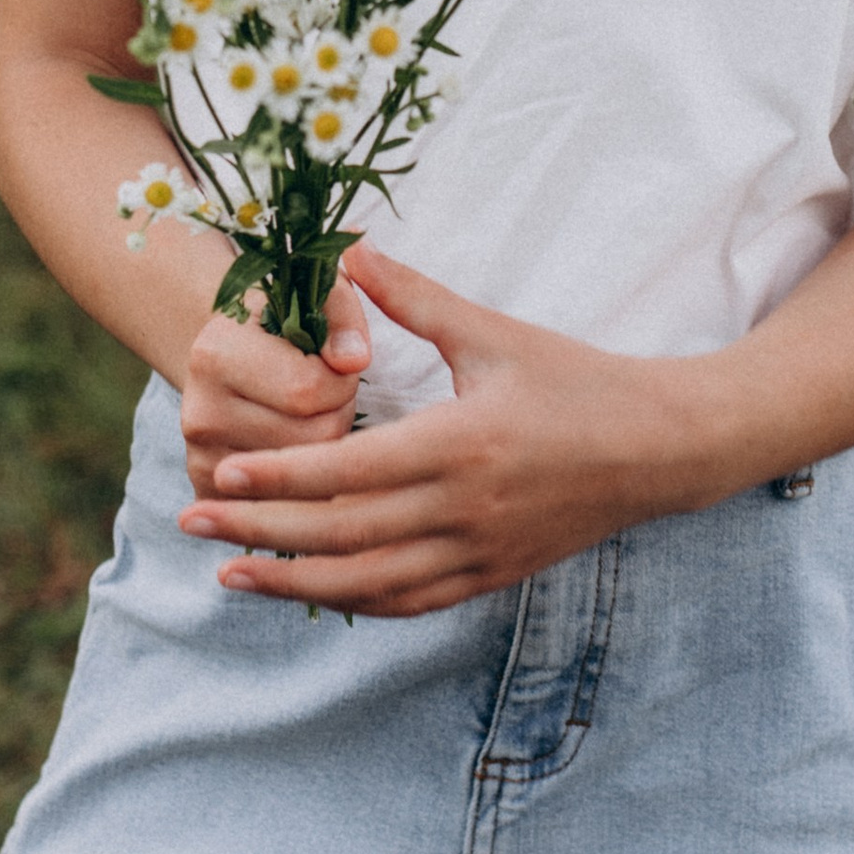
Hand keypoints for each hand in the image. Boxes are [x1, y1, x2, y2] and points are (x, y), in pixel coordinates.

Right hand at [177, 281, 369, 493]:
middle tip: (324, 392)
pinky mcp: (214, 496)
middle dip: (338, 414)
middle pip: (314, 439)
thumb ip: (340, 315)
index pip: (308, 390)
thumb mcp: (312, 296)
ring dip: (326, 447)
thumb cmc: (283, 323)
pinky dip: (307, 482)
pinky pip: (290, 505)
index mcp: (214, 355)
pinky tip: (295, 448)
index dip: (340, 379)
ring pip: (309, 477)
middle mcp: (198, 415)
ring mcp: (203, 462)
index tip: (332, 363)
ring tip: (308, 414)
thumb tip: (354, 359)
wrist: (227, 355)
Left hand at [179, 244, 703, 616]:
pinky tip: (310, 591)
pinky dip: (354, 601)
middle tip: (192, 526)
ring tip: (229, 576)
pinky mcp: (494, 576)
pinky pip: (411, 602)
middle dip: (260, 533)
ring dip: (295, 582)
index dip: (279, 479)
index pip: (349, 472)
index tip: (220, 478)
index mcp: (461, 443)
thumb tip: (351, 252)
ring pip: (369, 583)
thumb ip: (416, 299)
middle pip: (343, 534)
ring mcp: (480, 552)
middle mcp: (466, 508)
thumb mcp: (494, 333)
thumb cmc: (577, 380)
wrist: (661, 448)